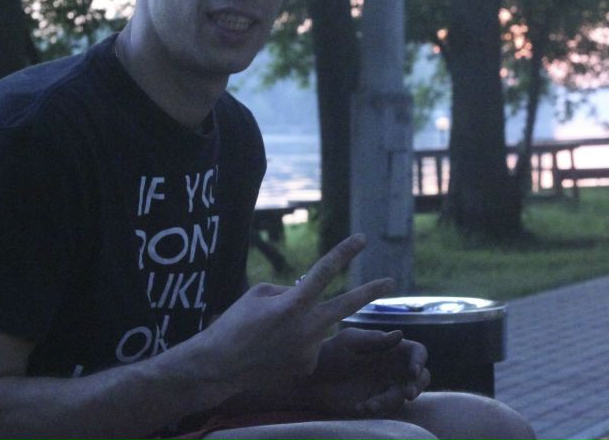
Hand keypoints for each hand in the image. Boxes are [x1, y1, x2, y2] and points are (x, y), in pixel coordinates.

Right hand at [193, 235, 394, 397]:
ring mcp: (310, 349)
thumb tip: (305, 294)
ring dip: (302, 325)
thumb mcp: (258, 295)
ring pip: (316, 326)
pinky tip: (274, 352)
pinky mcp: (308, 366)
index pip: (325, 271)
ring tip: (271, 335)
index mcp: (293, 303)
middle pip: (347, 305)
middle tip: (390, 282)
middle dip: (370, 292)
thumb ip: (288, 291)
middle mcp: (307, 327)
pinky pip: (308, 346)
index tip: (362, 239)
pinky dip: (295, 344)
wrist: (218, 368)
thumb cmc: (233, 325)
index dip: (345, 253)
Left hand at [299, 327, 430, 417]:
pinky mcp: (376, 404)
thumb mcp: (349, 341)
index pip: (417, 352)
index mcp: (391, 348)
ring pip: (403, 396)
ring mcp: (386, 387)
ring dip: (390, 401)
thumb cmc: (330, 352)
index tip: (413, 371)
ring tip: (369, 404)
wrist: (310, 379)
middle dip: (418, 386)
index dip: (419, 361)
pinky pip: (387, 409)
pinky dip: (376, 409)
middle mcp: (393, 368)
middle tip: (408, 394)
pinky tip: (359, 407)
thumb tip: (400, 335)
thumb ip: (374, 340)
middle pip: (421, 377)